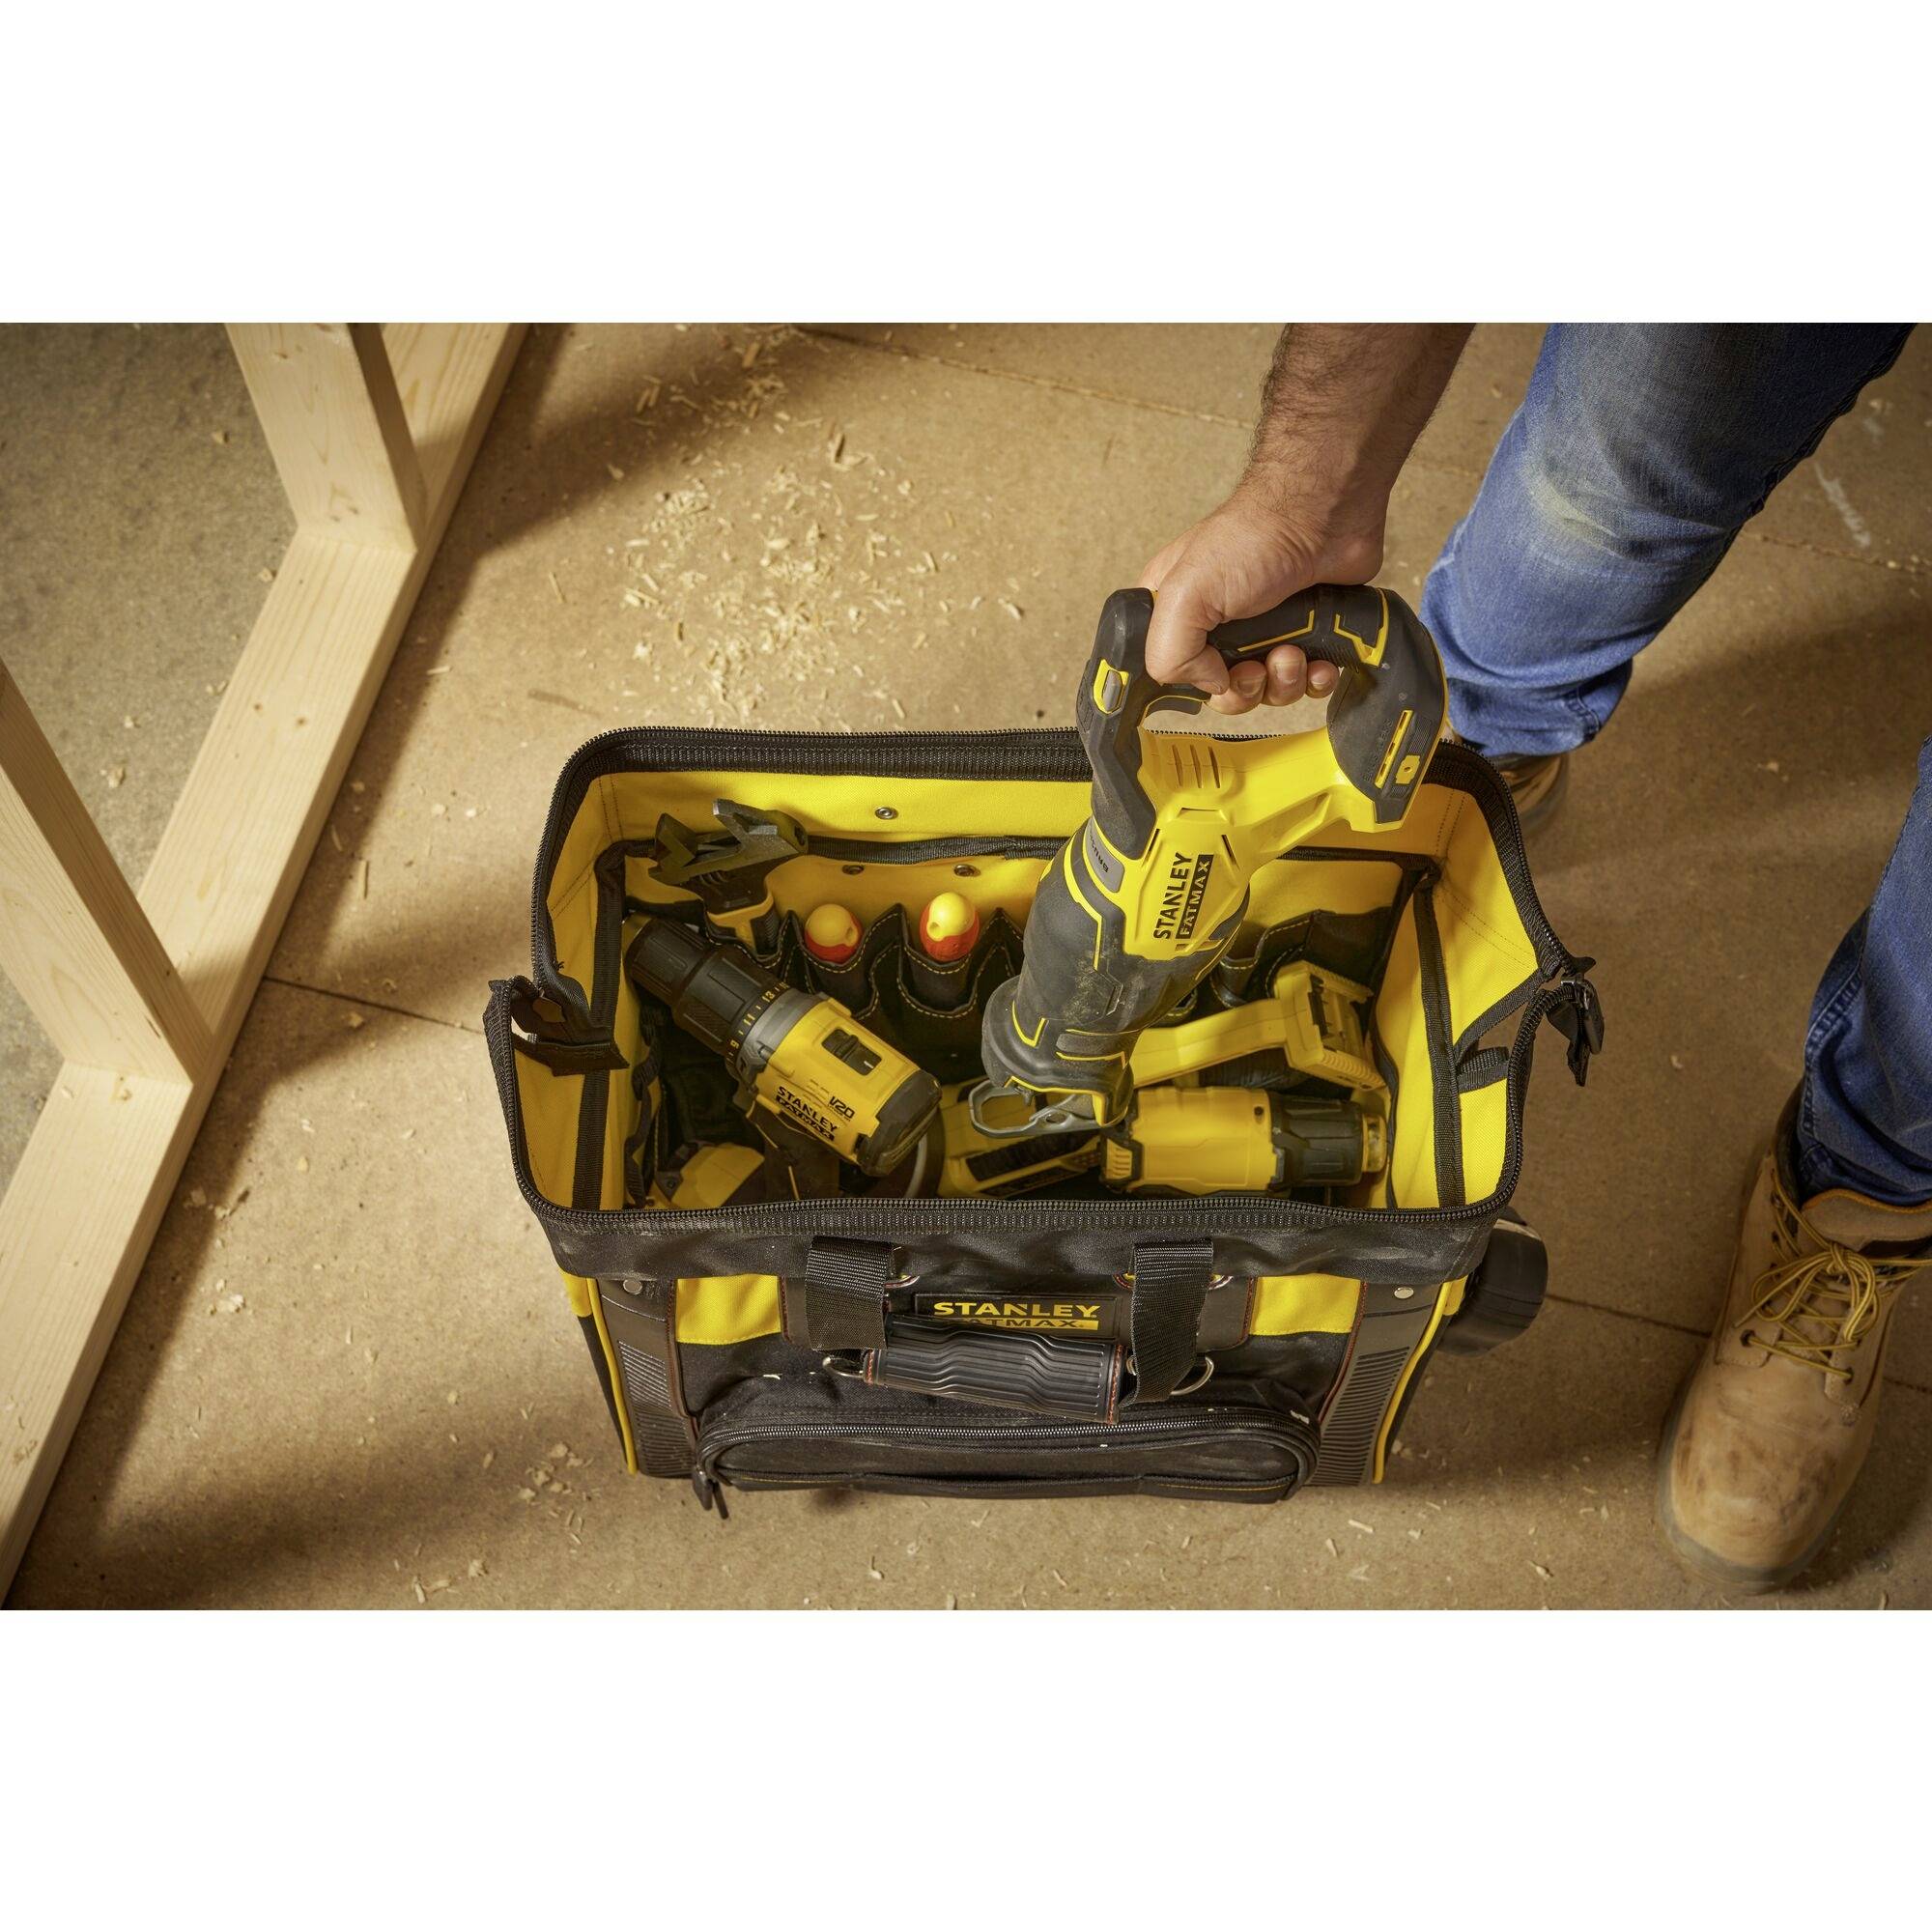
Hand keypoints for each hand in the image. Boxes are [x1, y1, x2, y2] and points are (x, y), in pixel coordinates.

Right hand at [1140, 486, 1383, 715]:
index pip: (1171, 672)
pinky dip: (1315, 680)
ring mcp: (1265, 632)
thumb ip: (1170, 653)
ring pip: (1268, 692)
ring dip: (1283, 683)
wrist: (1324, 516)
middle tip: (1256, 667)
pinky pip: (1308, 683)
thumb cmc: (1253, 536)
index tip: (1214, 677)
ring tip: (1292, 652)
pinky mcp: (1307, 636)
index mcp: (1178, 615)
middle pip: (1223, 692)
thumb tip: (1210, 684)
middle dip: (1245, 689)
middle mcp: (1219, 627)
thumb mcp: (1185, 594)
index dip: (1192, 686)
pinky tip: (1320, 661)